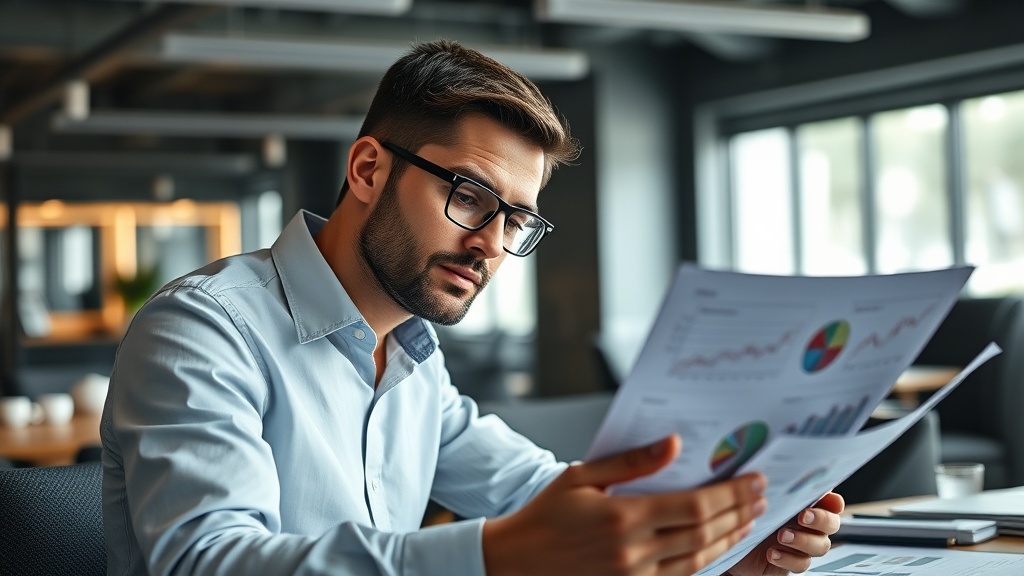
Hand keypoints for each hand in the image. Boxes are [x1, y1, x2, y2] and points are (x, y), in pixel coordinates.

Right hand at [482, 435, 767, 575]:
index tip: (754, 481)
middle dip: (739, 513)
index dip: (731, 494)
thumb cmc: (546, 515)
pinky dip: (706, 561)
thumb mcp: (582, 476)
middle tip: (762, 497)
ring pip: (699, 559)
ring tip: (750, 521)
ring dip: (729, 539)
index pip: (695, 505)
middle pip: (705, 532)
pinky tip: (718, 546)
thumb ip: (631, 461)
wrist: (516, 561)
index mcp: (624, 516)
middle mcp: (634, 551)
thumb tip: (673, 443)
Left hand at [726, 492, 843, 575]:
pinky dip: (789, 559)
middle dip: (821, 519)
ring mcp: (803, 544)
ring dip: (803, 540)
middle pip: (831, 523)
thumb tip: (768, 471)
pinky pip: (802, 564)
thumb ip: (769, 484)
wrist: (732, 542)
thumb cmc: (746, 513)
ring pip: (821, 545)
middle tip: (802, 516)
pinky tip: (772, 553)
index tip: (827, 499)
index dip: (833, 500)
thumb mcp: (754, 495)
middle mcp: (809, 523)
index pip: (830, 500)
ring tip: (782, 536)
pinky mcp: (793, 562)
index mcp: (803, 502)